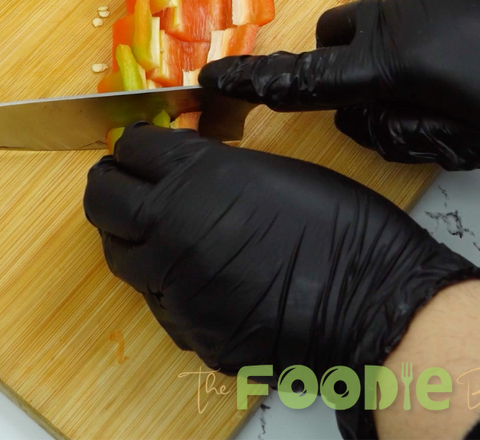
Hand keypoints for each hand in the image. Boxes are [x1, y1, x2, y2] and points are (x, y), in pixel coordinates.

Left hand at [85, 125, 479, 390]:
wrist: (377, 304)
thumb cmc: (339, 226)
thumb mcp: (269, 169)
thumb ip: (212, 166)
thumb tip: (183, 166)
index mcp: (191, 175)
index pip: (129, 149)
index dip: (134, 148)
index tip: (139, 152)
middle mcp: (168, 226)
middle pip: (103, 200)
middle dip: (113, 189)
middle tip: (132, 188)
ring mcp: (174, 283)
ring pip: (121, 256)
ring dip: (133, 241)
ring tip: (161, 236)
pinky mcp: (190, 330)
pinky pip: (159, 304)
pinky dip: (167, 290)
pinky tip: (197, 283)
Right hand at [204, 0, 479, 168]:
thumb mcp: (466, 143)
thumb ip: (399, 133)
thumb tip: (363, 122)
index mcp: (389, 61)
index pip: (302, 77)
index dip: (254, 82)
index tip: (213, 81)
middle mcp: (396, 18)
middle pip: (335, 37)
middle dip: (338, 66)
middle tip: (377, 102)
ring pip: (379, 24)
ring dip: (389, 53)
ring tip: (448, 89)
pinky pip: (419, 13)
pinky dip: (428, 40)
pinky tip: (477, 66)